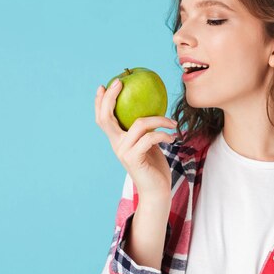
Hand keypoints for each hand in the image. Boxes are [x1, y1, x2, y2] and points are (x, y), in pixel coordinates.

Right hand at [94, 79, 176, 198]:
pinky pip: (150, 137)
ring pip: (139, 124)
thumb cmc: (154, 165)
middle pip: (106, 117)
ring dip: (160, 120)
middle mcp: (116, 145)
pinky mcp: (134, 158)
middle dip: (110, 98)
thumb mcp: (148, 143)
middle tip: (120, 82)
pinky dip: (164, 134)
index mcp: (117, 140)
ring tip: (173, 123)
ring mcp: (123, 152)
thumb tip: (153, 106)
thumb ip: (144, 130)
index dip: (101, 102)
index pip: (103, 118)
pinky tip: (172, 137)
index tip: (105, 85)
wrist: (157, 191)